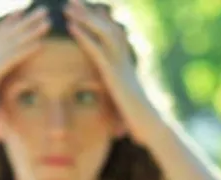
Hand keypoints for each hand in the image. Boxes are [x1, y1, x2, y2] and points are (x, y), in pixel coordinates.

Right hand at [0, 7, 50, 142]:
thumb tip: (3, 99)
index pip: (1, 40)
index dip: (12, 25)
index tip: (24, 12)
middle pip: (9, 37)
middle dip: (26, 22)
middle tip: (43, 10)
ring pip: (11, 45)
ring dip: (30, 31)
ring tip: (47, 21)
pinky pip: (10, 62)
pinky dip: (25, 51)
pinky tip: (39, 44)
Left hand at [62, 0, 158, 141]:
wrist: (151, 127)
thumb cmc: (139, 120)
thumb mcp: (124, 102)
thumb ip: (116, 93)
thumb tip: (111, 96)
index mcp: (124, 64)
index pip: (112, 35)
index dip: (100, 20)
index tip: (88, 7)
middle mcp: (123, 60)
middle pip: (107, 27)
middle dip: (90, 12)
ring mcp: (120, 66)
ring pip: (103, 34)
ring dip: (85, 18)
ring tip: (68, 6)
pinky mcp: (114, 76)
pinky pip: (97, 52)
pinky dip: (84, 37)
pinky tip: (71, 27)